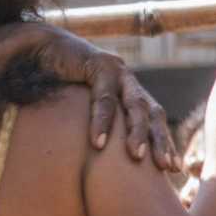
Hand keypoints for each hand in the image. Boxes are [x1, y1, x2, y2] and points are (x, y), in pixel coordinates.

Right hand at [24, 26, 177, 169]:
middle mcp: (128, 82)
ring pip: (135, 104)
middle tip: (167, 167)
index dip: (165, 143)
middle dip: (161, 140)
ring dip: (138, 131)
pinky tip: (99, 143)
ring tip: (137, 156)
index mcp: (130, 92)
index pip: (155, 120)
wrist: (40, 46)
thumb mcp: (84, 110)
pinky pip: (104, 97)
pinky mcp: (99, 64)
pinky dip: (102, 120)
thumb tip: (105, 163)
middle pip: (153, 113)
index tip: (175, 169)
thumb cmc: (60, 84)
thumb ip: (101, 129)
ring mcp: (117, 71)